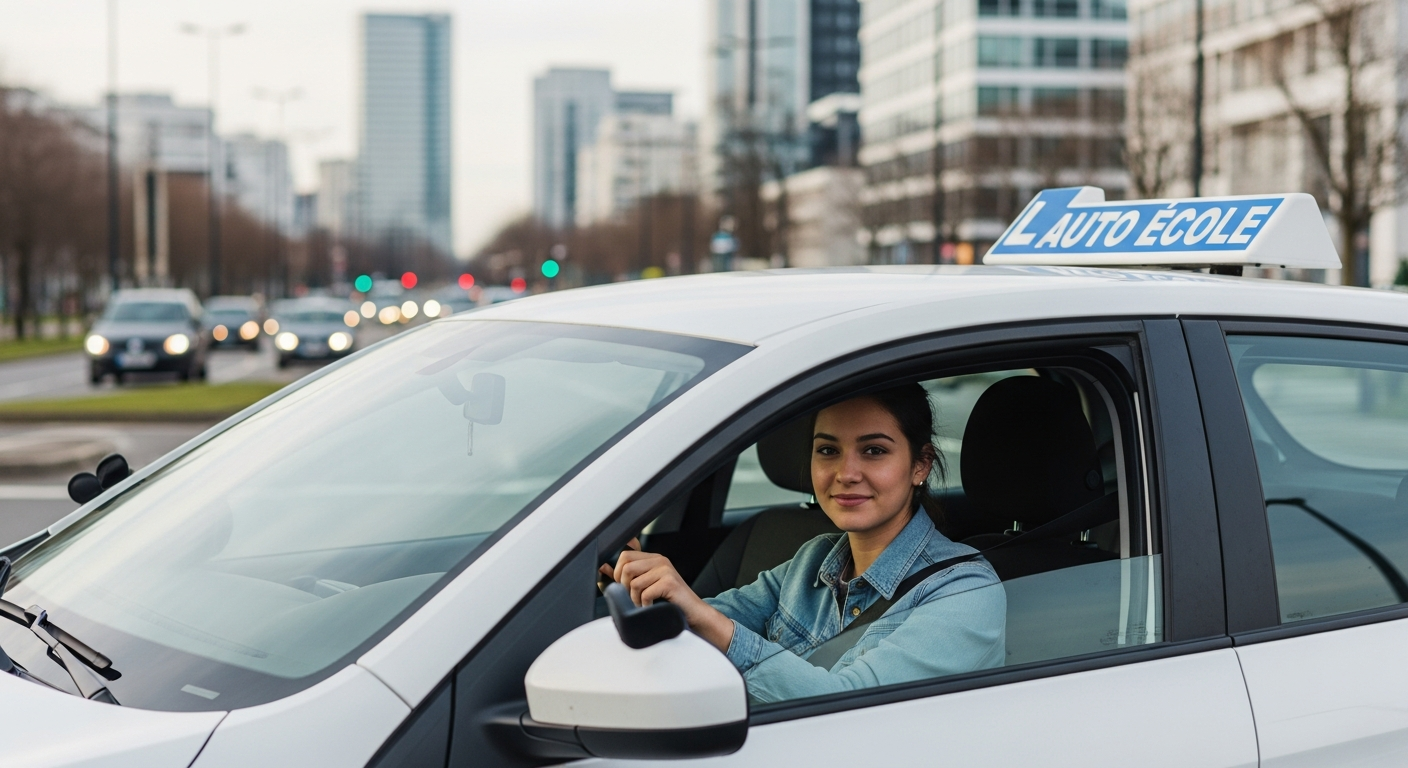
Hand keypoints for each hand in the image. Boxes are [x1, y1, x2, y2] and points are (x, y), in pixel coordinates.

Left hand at [607, 541, 734, 652]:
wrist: (693, 615)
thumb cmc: (668, 604)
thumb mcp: (644, 588)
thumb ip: (624, 578)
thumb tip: (602, 568)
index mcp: (653, 559)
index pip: (624, 555)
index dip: (617, 572)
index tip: (623, 586)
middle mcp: (659, 560)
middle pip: (625, 566)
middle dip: (624, 586)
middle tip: (635, 598)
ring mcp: (665, 569)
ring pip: (633, 582)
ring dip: (636, 599)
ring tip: (646, 604)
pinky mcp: (669, 581)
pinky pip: (644, 593)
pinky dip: (645, 604)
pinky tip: (653, 607)